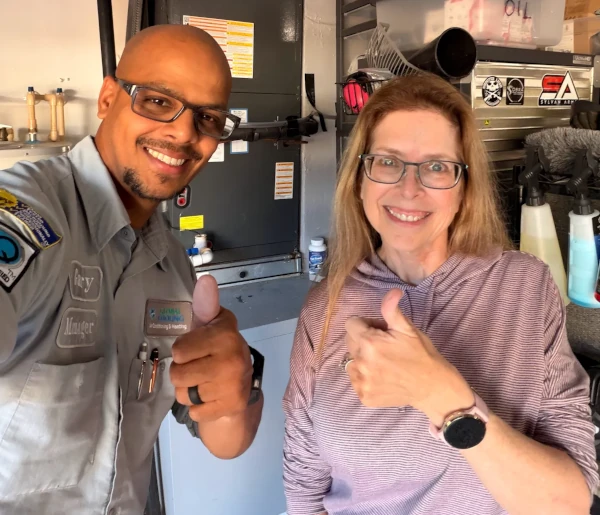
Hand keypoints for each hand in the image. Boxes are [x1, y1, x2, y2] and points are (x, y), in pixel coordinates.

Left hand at [170, 275, 252, 422]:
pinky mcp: (231, 407)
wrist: (243, 383)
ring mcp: (232, 387)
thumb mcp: (213, 323)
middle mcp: (232, 361)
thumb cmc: (220, 346)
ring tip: (204, 381)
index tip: (196, 347)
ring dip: (189, 390)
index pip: (179, 351)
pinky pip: (194, 412)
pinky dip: (199, 407)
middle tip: (198, 367)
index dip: (183, 350)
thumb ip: (206, 304)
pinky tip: (211, 396)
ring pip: (184, 395)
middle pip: (177, 375)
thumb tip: (206, 279)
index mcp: (225, 336)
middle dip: (183, 372)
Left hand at [345, 288, 472, 426]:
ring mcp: (361, 381)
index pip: (351, 324)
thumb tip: (392, 291)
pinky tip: (383, 377)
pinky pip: (356, 380)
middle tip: (384, 346)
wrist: (433, 387)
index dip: (366, 324)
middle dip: (363, 340)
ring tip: (383, 363)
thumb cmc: (421, 354)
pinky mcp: (363, 396)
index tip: (381, 331)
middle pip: (349, 342)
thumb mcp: (408, 329)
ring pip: (350, 361)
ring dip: (362, 359)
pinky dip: (365, 377)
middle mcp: (360, 362)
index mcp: (369, 342)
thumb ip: (392, 309)